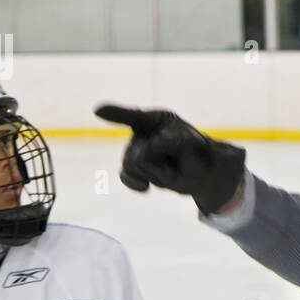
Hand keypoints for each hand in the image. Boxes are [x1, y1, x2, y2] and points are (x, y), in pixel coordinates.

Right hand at [94, 105, 245, 213]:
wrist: (201, 169)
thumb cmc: (195, 150)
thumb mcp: (189, 143)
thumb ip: (170, 143)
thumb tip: (149, 147)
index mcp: (155, 121)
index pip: (133, 117)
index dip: (115, 113)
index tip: (99, 110)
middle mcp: (141, 134)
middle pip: (136, 150)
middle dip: (157, 160)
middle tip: (177, 159)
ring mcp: (136, 152)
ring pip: (133, 164)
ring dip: (156, 172)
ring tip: (171, 168)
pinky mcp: (136, 170)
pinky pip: (126, 175)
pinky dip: (133, 183)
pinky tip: (144, 188)